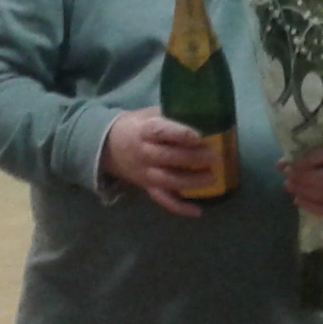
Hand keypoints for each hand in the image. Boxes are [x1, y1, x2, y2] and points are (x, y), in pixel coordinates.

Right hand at [102, 107, 221, 216]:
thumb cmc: (137, 126)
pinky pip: (163, 200)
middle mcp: (144, 153)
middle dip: (193, 158)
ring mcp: (145, 173)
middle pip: (168, 157)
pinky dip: (180, 207)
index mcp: (144, 131)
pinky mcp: (147, 188)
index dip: (180, 134)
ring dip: (192, 182)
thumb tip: (203, 113)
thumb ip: (172, 114)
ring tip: (213, 178)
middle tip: (214, 156)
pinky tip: (198, 211)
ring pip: (168, 181)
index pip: (161, 132)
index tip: (199, 136)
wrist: (108, 146)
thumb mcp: (150, 114)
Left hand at [283, 134, 322, 219]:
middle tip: (289, 177)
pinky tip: (298, 201)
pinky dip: (315, 208)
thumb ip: (301, 151)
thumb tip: (281, 165)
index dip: (312, 159)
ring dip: (308, 193)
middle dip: (307, 179)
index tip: (293, 164)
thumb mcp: (320, 143)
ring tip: (291, 188)